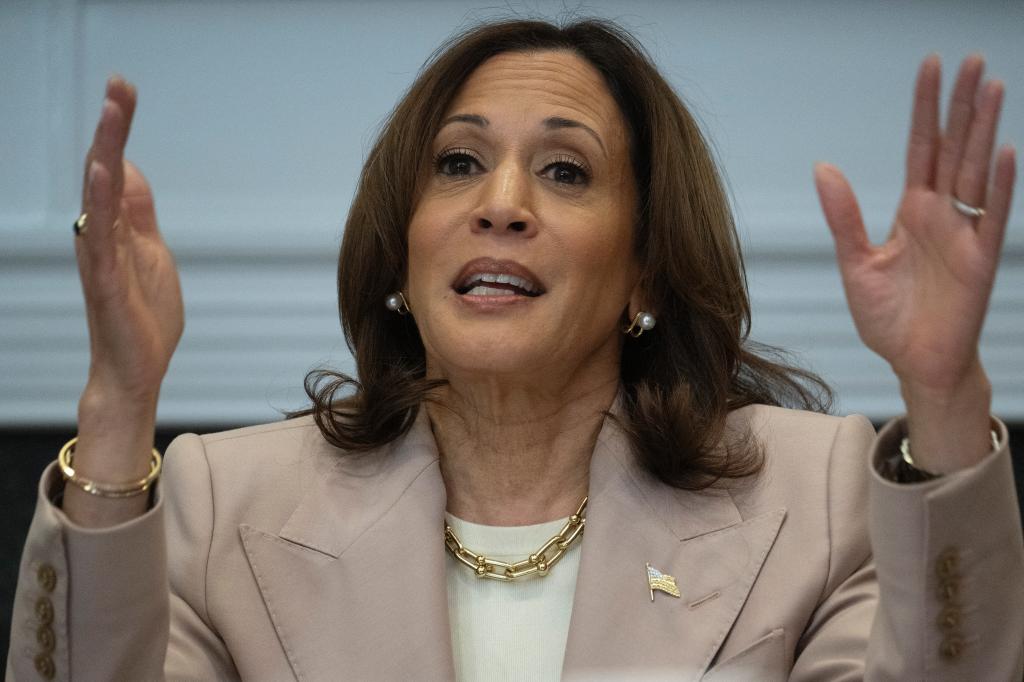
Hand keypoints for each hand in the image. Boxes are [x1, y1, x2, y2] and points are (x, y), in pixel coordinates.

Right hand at [76, 76, 183, 413]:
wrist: (134, 371)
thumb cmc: (141, 316)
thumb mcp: (152, 252)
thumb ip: (139, 213)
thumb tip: (128, 168)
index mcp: (116, 228)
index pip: (116, 167)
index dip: (119, 129)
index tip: (124, 89)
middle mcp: (102, 236)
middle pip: (104, 170)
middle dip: (112, 127)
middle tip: (119, 84)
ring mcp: (102, 257)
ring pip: (99, 196)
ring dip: (106, 152)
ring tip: (112, 112)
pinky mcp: (108, 281)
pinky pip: (101, 237)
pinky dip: (101, 204)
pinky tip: (104, 174)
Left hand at [814, 55, 1014, 470]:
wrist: (913, 363)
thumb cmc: (888, 317)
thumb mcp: (855, 263)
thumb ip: (844, 217)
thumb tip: (823, 168)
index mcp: (911, 211)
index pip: (921, 148)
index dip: (925, 109)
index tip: (930, 68)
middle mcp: (941, 214)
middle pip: (954, 148)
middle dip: (961, 105)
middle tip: (971, 59)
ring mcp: (964, 234)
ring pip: (975, 170)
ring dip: (984, 130)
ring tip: (991, 87)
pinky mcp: (980, 261)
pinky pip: (992, 216)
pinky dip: (997, 185)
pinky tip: (1004, 151)